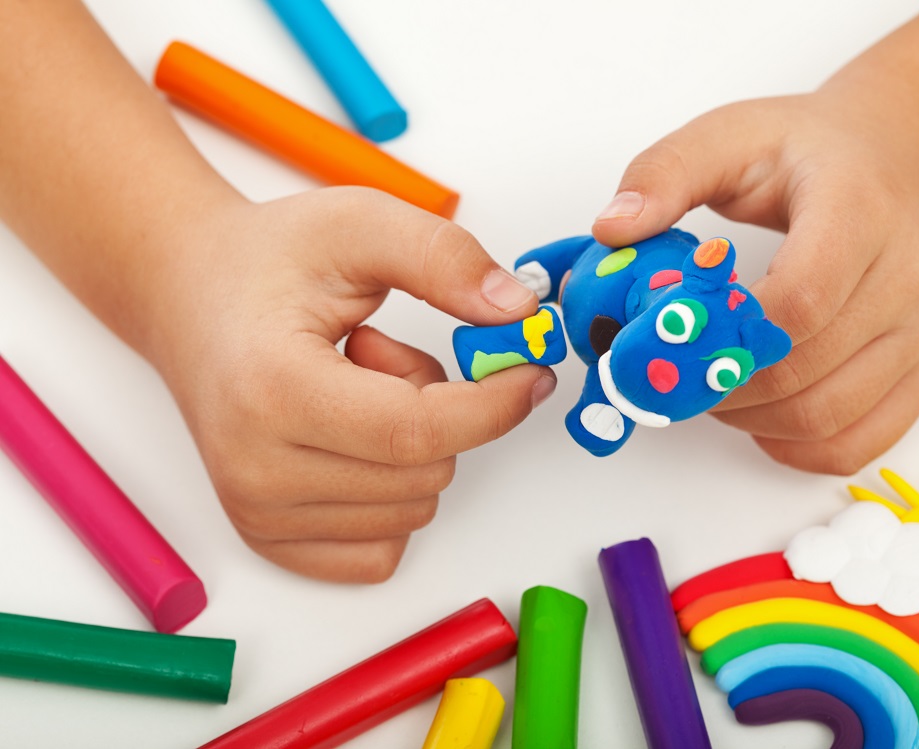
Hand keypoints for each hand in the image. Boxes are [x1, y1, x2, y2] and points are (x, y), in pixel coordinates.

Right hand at [146, 187, 553, 581]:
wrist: (187, 296)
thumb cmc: (265, 263)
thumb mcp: (359, 225)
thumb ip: (444, 259)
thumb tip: (516, 312)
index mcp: (273, 391)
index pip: (418, 433)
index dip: (494, 406)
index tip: (530, 373)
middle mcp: (256, 470)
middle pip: (427, 471)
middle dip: (439, 409)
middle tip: (378, 354)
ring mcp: (258, 513)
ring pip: (414, 508)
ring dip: (411, 448)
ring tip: (352, 387)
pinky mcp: (270, 538)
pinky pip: (384, 549)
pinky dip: (393, 494)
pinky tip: (347, 438)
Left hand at [592, 93, 918, 473]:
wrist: (911, 159)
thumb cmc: (815, 151)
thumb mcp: (734, 134)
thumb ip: (667, 172)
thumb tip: (611, 229)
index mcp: (860, 210)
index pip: (799, 299)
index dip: (724, 332)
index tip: (668, 330)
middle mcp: (905, 278)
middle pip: (802, 368)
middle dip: (718, 381)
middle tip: (669, 370)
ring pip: (827, 416)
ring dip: (749, 419)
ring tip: (710, 385)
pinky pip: (859, 442)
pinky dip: (797, 446)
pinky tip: (760, 416)